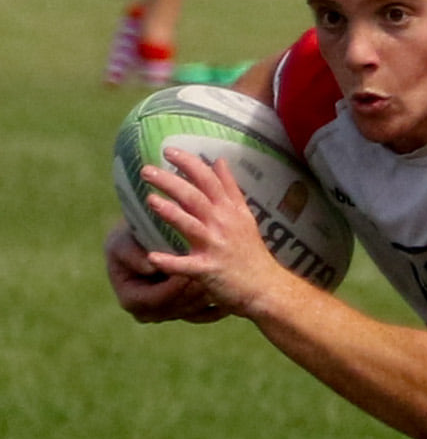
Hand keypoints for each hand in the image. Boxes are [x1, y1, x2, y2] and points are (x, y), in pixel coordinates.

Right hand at [105, 223, 228, 323]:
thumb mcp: (123, 242)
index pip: (154, 300)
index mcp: (130, 299)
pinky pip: (205, 314)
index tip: (186, 274)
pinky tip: (229, 291)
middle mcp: (149, 313)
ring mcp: (168, 315)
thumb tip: (150, 264)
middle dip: (192, 292)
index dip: (170, 288)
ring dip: (208, 295)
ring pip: (193, 311)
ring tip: (222, 279)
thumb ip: (132, 254)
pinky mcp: (185, 312)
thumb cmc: (129, 238)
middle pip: (177, 308)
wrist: (146, 238)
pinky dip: (217, 303)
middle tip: (211, 276)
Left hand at [141, 149, 285, 318]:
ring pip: (191, 225)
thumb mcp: (244, 216)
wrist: (266, 288)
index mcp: (229, 211)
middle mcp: (223, 225)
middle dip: (171, 181)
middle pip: (195, 197)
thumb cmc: (251, 252)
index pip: (209, 180)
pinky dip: (171, 262)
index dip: (189, 163)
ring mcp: (216, 247)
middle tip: (147, 170)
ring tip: (150, 200)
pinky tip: (152, 257)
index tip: (169, 150)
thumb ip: (229, 188)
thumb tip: (219, 160)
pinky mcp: (209, 271)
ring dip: (171, 212)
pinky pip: (187, 266)